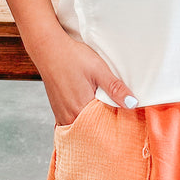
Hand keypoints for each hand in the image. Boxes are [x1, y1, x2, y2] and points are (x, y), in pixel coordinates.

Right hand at [0, 0, 137, 125]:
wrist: (48, 48)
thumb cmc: (72, 57)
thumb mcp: (99, 70)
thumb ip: (115, 88)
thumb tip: (132, 104)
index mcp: (81, 109)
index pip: (103, 128)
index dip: (115, 127)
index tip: (125, 126)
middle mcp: (69, 116)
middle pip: (92, 130)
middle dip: (103, 130)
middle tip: (116, 128)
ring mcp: (62, 115)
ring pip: (81, 129)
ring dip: (91, 127)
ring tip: (103, 122)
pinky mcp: (57, 111)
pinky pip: (71, 124)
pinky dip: (80, 124)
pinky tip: (87, 119)